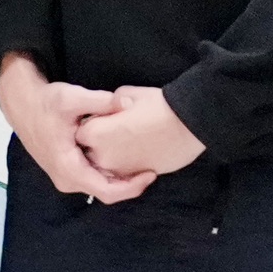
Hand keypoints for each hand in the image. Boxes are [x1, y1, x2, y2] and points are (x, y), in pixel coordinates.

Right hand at [0, 52, 151, 203]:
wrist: (22, 104)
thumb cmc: (45, 102)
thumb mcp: (72, 97)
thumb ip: (101, 101)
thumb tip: (127, 103)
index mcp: (68, 167)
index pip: (107, 192)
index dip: (133, 186)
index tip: (150, 173)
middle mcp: (66, 179)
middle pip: (106, 191)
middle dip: (129, 181)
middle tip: (150, 164)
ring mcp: (65, 177)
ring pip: (100, 185)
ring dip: (120, 176)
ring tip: (139, 160)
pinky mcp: (66, 171)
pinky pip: (93, 178)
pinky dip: (109, 171)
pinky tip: (121, 155)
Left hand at [75, 84, 204, 182]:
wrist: (191, 125)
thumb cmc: (158, 106)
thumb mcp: (124, 94)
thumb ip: (107, 103)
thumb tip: (110, 108)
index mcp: (95, 135)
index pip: (81, 131)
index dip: (93, 122)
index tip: (105, 116)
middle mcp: (103, 156)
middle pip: (91, 149)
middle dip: (99, 140)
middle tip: (118, 127)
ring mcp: (121, 169)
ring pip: (106, 163)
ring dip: (113, 152)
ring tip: (130, 137)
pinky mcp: (138, 177)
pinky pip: (124, 171)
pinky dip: (127, 161)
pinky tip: (139, 147)